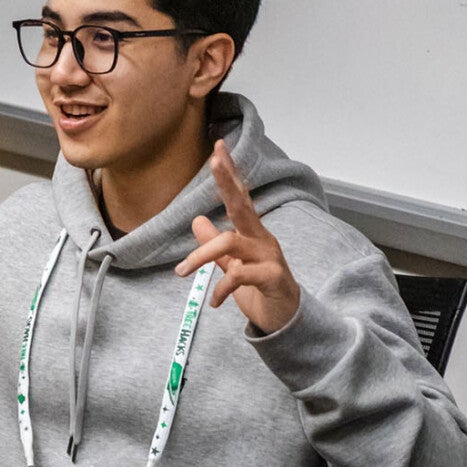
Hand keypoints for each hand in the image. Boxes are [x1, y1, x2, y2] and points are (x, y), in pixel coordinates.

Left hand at [175, 138, 301, 334]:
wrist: (285, 319)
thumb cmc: (259, 290)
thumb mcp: (232, 266)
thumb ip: (215, 245)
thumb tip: (197, 220)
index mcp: (252, 233)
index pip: (239, 197)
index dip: (229, 173)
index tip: (218, 147)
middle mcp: (262, 239)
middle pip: (242, 205)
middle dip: (227, 182)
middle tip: (213, 161)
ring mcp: (270, 257)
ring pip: (231, 242)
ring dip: (201, 256)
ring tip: (181, 272)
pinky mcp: (273, 277)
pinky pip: (240, 275)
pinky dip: (221, 288)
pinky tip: (214, 301)